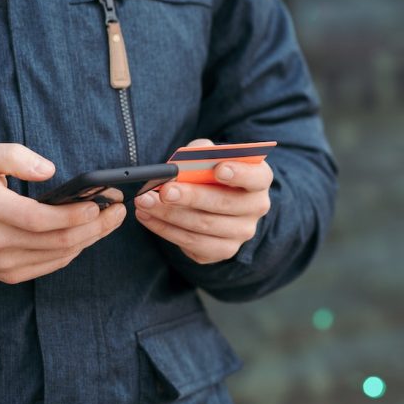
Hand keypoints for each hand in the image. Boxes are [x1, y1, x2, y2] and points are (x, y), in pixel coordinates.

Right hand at [0, 142, 125, 283]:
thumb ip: (14, 156)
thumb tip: (49, 170)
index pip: (39, 219)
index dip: (73, 214)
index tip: (99, 202)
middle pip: (57, 240)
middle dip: (96, 226)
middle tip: (118, 209)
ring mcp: (2, 263)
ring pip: (59, 255)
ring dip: (91, 238)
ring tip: (111, 219)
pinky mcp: (8, 274)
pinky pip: (51, 265)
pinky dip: (74, 250)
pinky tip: (88, 234)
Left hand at [134, 139, 272, 263]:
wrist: (213, 202)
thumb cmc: (210, 173)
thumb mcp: (208, 156)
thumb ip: (200, 152)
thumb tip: (185, 159)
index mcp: (259, 180)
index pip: (257, 177)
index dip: (239, 173)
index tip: (219, 169)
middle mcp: (256, 208)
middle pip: (225, 204)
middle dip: (191, 197)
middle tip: (165, 191)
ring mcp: (241, 233)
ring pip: (203, 226)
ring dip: (169, 215)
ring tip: (144, 202)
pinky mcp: (222, 250)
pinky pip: (192, 243)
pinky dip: (165, 230)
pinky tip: (148, 217)